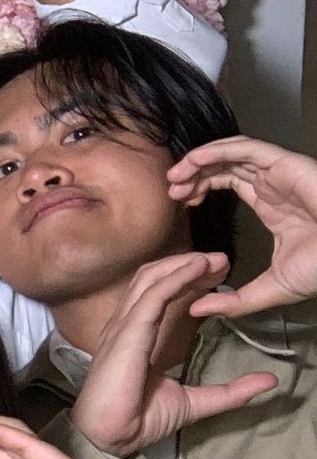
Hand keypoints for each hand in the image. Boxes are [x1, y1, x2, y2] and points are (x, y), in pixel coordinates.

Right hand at [68, 252, 277, 457]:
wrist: (113, 438)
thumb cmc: (138, 420)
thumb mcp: (195, 401)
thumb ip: (229, 390)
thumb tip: (268, 381)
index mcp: (135, 337)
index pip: (157, 294)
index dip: (185, 279)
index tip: (218, 275)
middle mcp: (126, 326)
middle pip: (152, 278)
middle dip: (186, 263)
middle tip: (221, 260)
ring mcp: (124, 328)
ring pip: (151, 279)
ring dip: (183, 264)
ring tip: (214, 259)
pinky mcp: (128, 334)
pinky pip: (153, 296)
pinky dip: (176, 277)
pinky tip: (198, 268)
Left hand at [168, 137, 316, 319]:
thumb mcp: (272, 289)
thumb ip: (236, 300)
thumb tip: (196, 310)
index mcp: (271, 205)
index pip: (230, 183)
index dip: (202, 186)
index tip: (180, 201)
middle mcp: (273, 185)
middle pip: (226, 166)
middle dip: (194, 173)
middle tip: (171, 189)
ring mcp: (280, 172)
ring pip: (232, 153)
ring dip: (200, 160)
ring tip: (176, 177)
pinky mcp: (286, 164)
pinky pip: (247, 148)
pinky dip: (217, 150)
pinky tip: (195, 161)